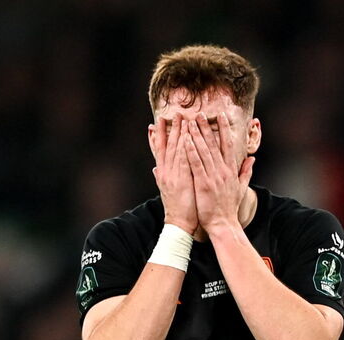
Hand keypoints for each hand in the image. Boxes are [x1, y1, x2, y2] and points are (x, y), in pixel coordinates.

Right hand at [150, 114, 197, 234]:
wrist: (178, 223)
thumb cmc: (177, 208)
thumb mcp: (166, 191)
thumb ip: (162, 177)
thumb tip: (156, 169)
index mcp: (162, 174)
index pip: (159, 151)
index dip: (158, 135)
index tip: (157, 121)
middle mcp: (165, 172)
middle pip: (167, 146)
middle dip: (170, 128)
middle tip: (173, 112)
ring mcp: (173, 175)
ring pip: (175, 149)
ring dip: (178, 133)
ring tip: (181, 118)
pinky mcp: (181, 180)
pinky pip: (184, 160)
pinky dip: (185, 147)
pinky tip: (187, 136)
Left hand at [184, 112, 254, 230]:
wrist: (224, 224)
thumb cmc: (229, 208)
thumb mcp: (241, 189)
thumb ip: (246, 172)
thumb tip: (252, 160)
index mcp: (231, 171)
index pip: (227, 145)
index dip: (223, 129)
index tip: (220, 115)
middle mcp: (223, 171)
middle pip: (214, 144)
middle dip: (206, 128)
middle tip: (199, 113)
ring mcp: (213, 177)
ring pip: (204, 151)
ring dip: (196, 135)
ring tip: (189, 122)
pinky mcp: (203, 184)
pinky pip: (196, 164)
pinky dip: (190, 151)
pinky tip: (185, 141)